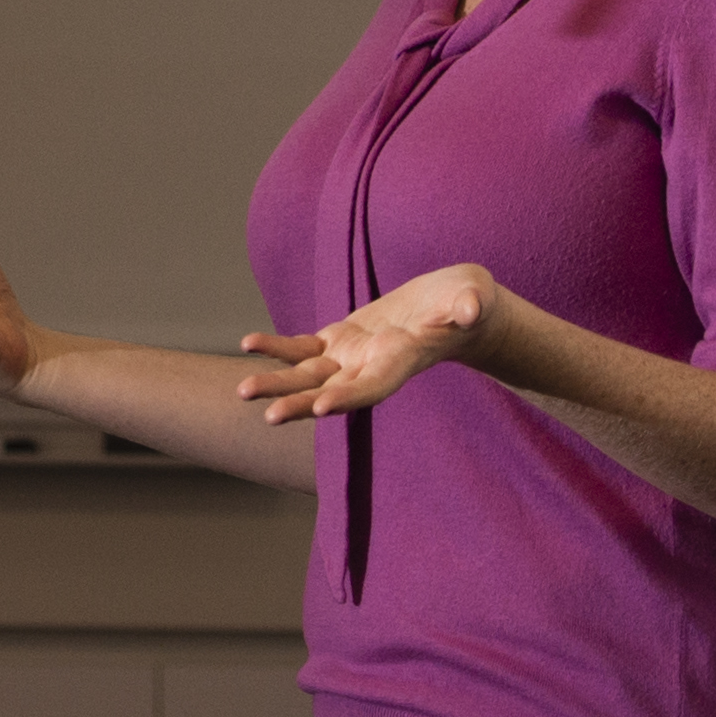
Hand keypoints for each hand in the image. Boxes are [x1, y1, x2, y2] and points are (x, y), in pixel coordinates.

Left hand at [237, 263, 502, 422]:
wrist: (453, 304)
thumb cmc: (468, 302)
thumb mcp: (474, 299)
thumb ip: (469, 307)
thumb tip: (470, 310)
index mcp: (402, 362)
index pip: (373, 387)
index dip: (349, 397)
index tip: (322, 407)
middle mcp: (372, 368)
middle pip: (333, 393)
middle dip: (301, 404)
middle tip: (269, 417)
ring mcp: (353, 357)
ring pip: (309, 377)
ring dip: (277, 383)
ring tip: (242, 390)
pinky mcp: (341, 341)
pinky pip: (303, 349)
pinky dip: (277, 348)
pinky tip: (248, 344)